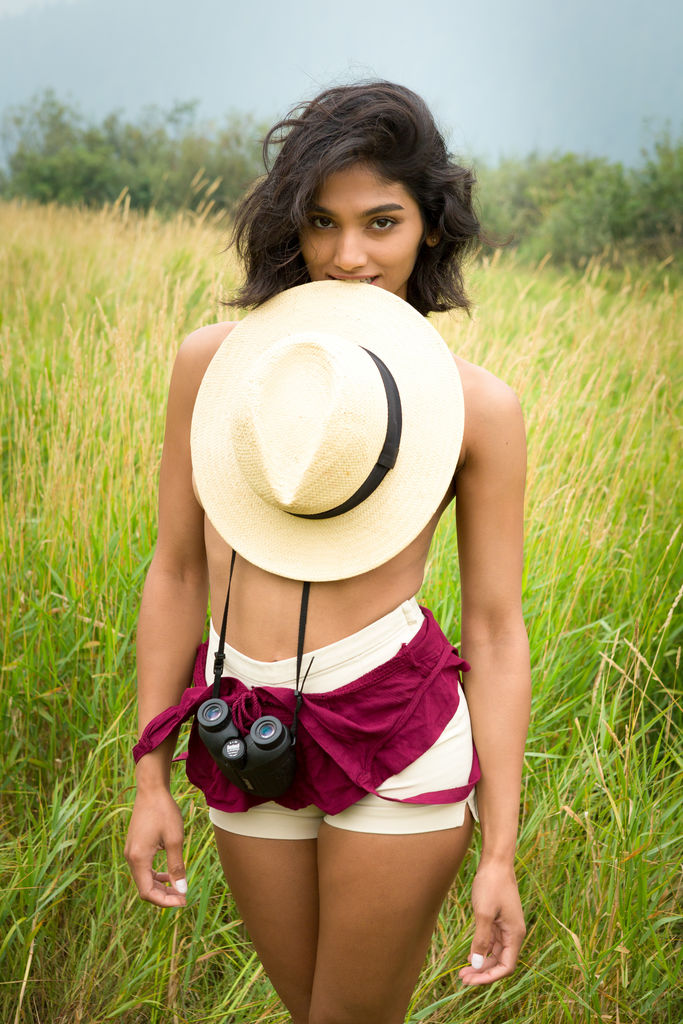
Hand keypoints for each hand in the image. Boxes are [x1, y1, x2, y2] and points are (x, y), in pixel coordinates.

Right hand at [125, 787, 187, 907]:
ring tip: (179, 888)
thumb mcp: (174, 839)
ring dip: (160, 886)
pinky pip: (144, 869)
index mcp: (138, 858)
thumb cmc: (164, 812)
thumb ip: (176, 867)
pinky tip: (170, 873)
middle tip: (184, 897)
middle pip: (144, 888)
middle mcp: (130, 858)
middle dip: (164, 896)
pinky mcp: (134, 847)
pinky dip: (156, 875)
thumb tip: (182, 890)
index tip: (183, 900)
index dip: (165, 901)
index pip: (147, 892)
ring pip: (144, 879)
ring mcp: (131, 852)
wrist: (151, 790)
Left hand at [459, 860, 525, 985]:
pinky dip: (482, 951)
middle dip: (482, 972)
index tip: (472, 980)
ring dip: (481, 963)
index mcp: (515, 934)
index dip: (489, 977)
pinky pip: (492, 942)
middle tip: (462, 979)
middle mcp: (513, 934)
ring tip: (463, 971)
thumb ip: (481, 940)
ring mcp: (506, 927)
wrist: (495, 862)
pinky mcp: (499, 920)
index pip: (506, 967)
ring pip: (495, 954)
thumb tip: (478, 965)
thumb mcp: (483, 914)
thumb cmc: (491, 885)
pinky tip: (470, 956)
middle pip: (500, 962)